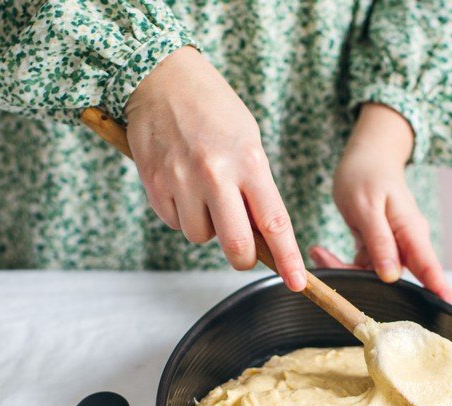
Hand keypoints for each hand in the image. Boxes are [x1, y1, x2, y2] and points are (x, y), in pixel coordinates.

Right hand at [125, 47, 305, 290]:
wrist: (161, 76)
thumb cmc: (213, 110)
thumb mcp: (248, 141)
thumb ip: (256, 187)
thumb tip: (261, 237)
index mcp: (249, 162)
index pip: (274, 223)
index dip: (287, 259)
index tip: (298, 283)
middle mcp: (216, 174)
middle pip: (236, 245)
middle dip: (242, 258)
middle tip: (243, 252)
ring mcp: (182, 180)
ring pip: (200, 237)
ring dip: (205, 228)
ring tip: (202, 194)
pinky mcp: (154, 183)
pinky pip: (172, 222)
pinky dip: (179, 214)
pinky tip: (180, 185)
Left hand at [313, 103, 451, 302]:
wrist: (366, 159)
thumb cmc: (366, 177)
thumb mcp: (367, 207)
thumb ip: (380, 242)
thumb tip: (391, 276)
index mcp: (411, 231)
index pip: (429, 266)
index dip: (439, 291)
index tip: (449, 311)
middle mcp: (407, 243)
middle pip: (394, 278)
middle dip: (362, 282)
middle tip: (325, 263)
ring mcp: (393, 248)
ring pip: (373, 275)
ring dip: (344, 269)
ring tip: (318, 252)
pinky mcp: (379, 250)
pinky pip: (362, 267)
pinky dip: (341, 263)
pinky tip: (320, 252)